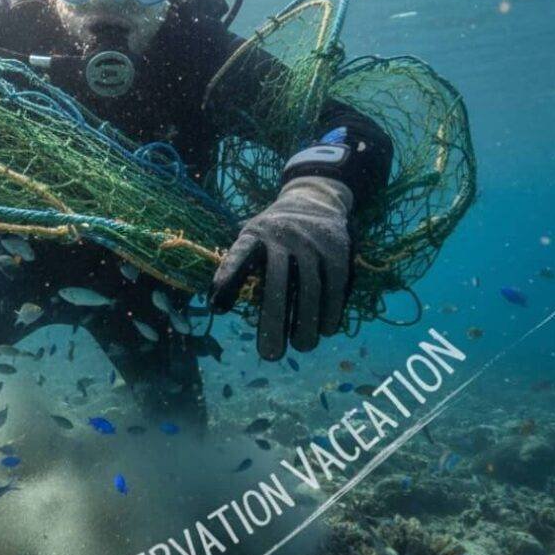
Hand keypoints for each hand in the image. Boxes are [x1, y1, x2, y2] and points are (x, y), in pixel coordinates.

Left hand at [210, 177, 353, 360]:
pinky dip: (331, 309)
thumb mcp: (252, 236)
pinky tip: (326, 330)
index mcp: (254, 234)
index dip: (228, 277)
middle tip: (270, 355)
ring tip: (301, 347)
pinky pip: (335, 285)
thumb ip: (239, 265)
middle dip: (274, 320)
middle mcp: (283, 236)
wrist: (315, 199)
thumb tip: (217, 307)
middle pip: (278, 281)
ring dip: (306, 322)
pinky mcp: (337, 250)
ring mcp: (312, 242)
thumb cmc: (273, 231)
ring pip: (310, 287)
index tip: (216, 306)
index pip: (239, 254)